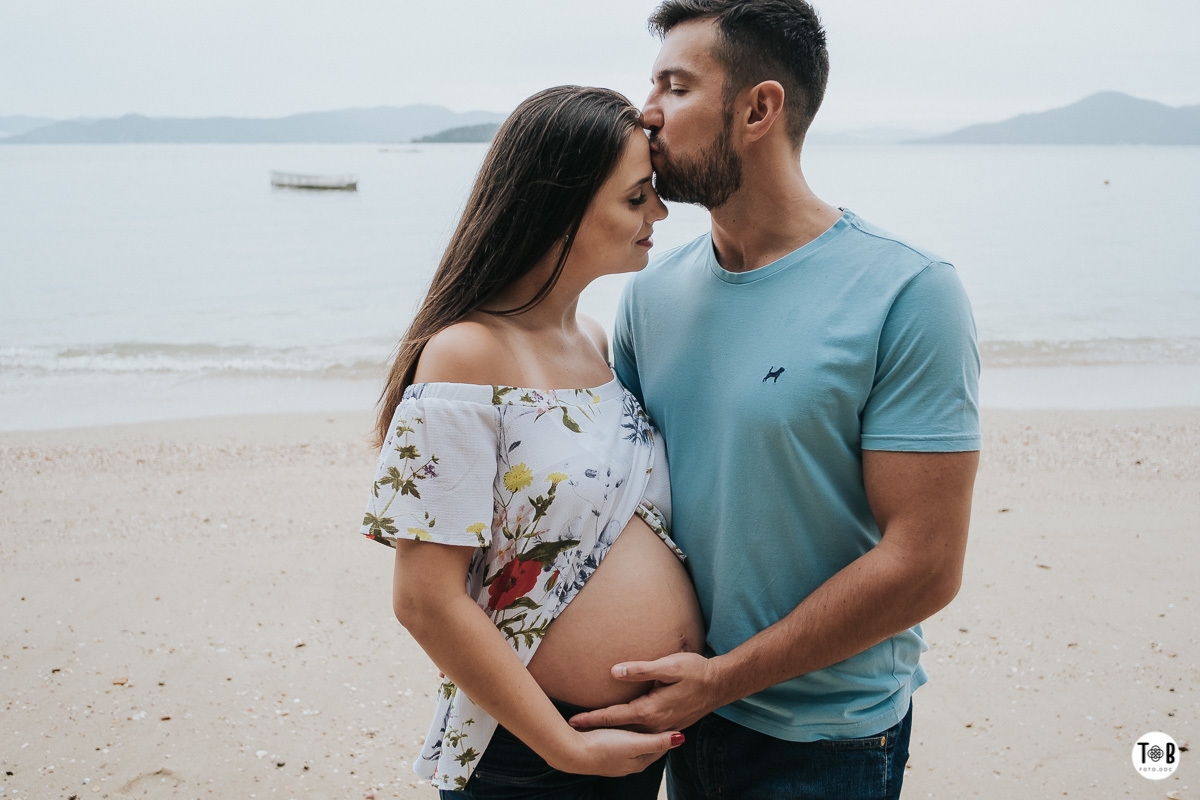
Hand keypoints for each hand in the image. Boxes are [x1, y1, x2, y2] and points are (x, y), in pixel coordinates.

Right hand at [550, 726, 683, 776]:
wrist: (571, 753)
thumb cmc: (603, 747)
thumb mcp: (634, 743)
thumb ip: (657, 741)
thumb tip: (681, 739)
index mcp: (639, 762)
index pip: (660, 746)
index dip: (667, 732)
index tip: (674, 716)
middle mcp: (629, 764)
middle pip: (646, 746)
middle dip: (653, 733)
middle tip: (661, 714)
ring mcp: (614, 761)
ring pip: (632, 744)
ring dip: (637, 733)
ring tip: (641, 718)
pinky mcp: (601, 754)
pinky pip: (618, 742)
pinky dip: (623, 733)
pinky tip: (619, 725)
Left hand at [567, 652, 725, 733]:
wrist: (719, 685)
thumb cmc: (695, 671)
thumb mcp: (668, 666)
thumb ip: (640, 670)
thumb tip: (614, 671)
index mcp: (650, 710)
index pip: (614, 716)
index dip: (592, 718)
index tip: (572, 720)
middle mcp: (655, 724)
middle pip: (619, 730)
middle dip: (596, 731)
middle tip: (573, 730)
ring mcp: (663, 728)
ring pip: (631, 735)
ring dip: (611, 734)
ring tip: (590, 734)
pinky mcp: (669, 727)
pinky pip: (643, 735)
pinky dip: (627, 735)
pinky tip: (621, 733)